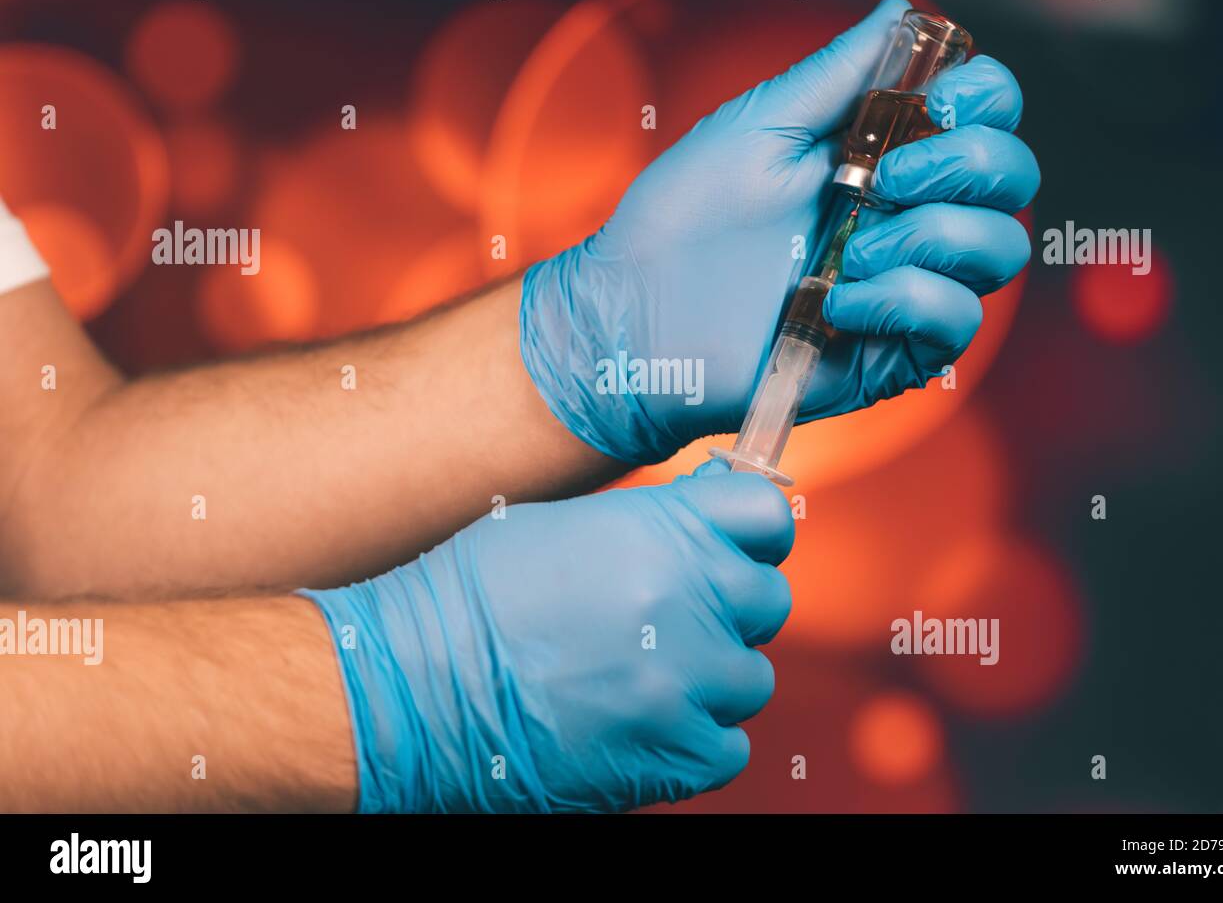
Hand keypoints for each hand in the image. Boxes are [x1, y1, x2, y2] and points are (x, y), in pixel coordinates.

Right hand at [300, 464, 793, 812]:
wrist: (413, 685)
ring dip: (710, 681)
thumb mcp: (567, 526)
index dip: (754, 535)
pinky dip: (695, 742)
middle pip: (769, 600)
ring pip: (751, 679)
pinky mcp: (675, 752)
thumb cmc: (478, 594)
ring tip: (640, 680)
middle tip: (672, 624)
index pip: (768, 516)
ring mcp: (686, 680)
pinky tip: (640, 726)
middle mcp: (688, 597)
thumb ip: (656, 522)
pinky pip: (729, 747)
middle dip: (728, 611)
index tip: (735, 550)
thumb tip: (714, 509)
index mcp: (662, 528)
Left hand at [520, 0, 1039, 463]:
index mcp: (884, 154)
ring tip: (848, 253)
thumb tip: (900, 12)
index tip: (937, 102)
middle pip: (1013, 177)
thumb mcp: (757, 129)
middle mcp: (909, 216)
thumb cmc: (681, 222)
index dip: (987, 97)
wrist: (637, 320)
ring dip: (928, 239)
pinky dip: (905, 300)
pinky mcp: (895, 349)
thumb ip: (836, 74)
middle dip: (964, 166)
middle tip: (880, 181)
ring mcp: (908, 284)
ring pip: (999, 249)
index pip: (987, 115)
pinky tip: (837, 305)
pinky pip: (957, 318)